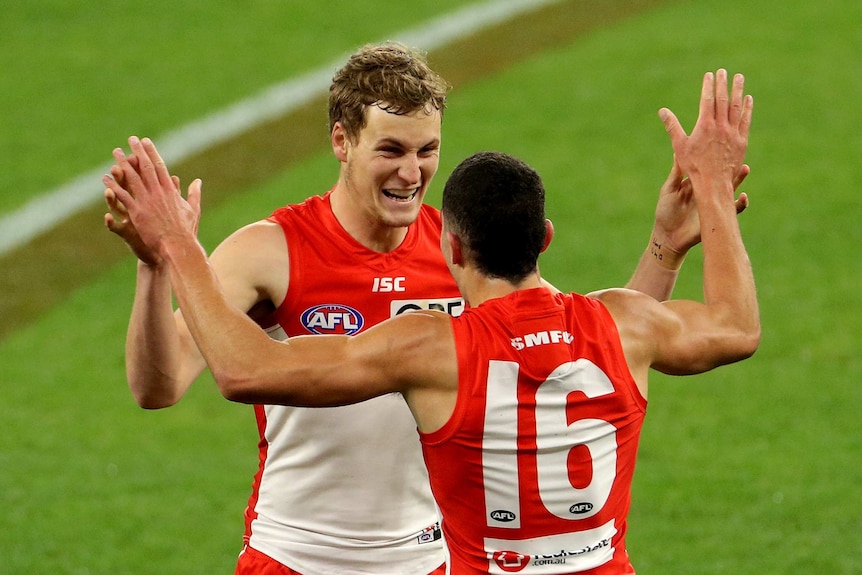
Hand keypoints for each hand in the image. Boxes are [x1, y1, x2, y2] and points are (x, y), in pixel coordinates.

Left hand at [104, 136, 201, 258]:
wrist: (178, 245)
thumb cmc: (186, 230)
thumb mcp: (193, 209)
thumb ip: (193, 193)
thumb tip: (198, 182)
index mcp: (170, 190)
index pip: (159, 166)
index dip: (152, 152)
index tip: (145, 141)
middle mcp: (158, 192)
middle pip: (145, 168)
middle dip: (138, 152)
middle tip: (130, 139)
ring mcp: (147, 202)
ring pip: (132, 179)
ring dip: (123, 165)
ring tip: (116, 153)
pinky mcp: (137, 213)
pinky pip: (123, 197)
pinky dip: (114, 186)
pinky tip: (106, 178)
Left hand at [651, 158, 750, 261]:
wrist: (668, 236)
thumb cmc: (665, 211)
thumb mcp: (669, 190)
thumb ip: (676, 174)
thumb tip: (677, 152)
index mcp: (696, 182)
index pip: (707, 166)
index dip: (714, 156)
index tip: (721, 144)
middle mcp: (707, 190)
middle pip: (722, 174)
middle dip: (730, 164)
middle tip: (738, 152)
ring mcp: (714, 202)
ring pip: (730, 188)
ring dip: (738, 179)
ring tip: (745, 168)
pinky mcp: (718, 216)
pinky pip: (733, 209)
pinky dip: (740, 204)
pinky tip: (743, 197)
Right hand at [659, 69, 752, 195]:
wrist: (713, 183)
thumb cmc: (693, 166)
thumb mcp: (679, 145)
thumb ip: (672, 126)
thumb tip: (662, 111)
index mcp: (705, 125)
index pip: (707, 100)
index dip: (708, 86)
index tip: (709, 75)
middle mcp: (721, 126)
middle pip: (723, 100)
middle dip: (723, 84)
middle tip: (723, 71)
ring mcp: (733, 133)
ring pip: (736, 107)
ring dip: (738, 91)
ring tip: (739, 77)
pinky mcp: (742, 141)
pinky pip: (745, 121)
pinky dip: (747, 109)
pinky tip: (748, 99)